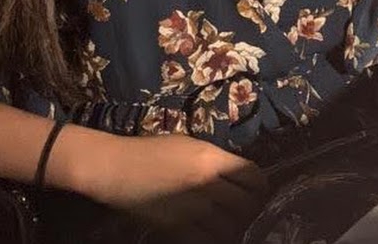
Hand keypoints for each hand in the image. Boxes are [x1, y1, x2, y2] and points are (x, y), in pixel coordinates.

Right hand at [90, 132, 267, 241]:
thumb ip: (214, 160)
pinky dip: (214, 239)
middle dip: (250, 208)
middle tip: (246, 210)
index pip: (252, 175)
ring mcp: (194, 209)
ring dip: (233, 226)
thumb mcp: (189, 144)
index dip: (259, 185)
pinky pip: (208, 241)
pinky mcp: (179, 228)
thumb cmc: (151, 150)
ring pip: (230, 227)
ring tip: (229, 223)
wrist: (118, 168)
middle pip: (246, 204)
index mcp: (211, 157)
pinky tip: (211, 233)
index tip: (256, 190)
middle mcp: (207, 183)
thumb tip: (236, 175)